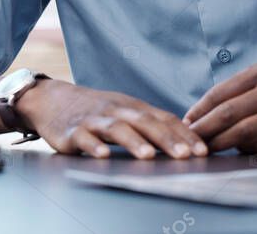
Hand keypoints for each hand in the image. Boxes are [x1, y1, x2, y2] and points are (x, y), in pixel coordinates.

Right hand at [15, 79, 208, 158]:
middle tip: (185, 155)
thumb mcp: (125, 111)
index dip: (184, 134)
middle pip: (145, 122)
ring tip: (148, 155)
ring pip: (117, 128)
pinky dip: (94, 146)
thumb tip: (187, 140)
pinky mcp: (73, 131)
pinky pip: (84, 138)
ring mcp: (95, 120)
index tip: (203, 150)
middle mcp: (117, 111)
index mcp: (133, 108)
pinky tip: (104, 155)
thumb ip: (151, 124)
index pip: (164, 119)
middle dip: (167, 139)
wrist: (53, 100)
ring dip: (134, 141)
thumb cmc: (97, 111)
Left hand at [182, 62, 256, 153]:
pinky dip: (248, 149)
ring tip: (210, 149)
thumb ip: (239, 90)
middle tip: (190, 140)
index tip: (186, 122)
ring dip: (224, 143)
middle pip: (229, 114)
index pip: (221, 93)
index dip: (200, 110)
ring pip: (246, 132)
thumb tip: (204, 114)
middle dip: (206, 129)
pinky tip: (238, 150)